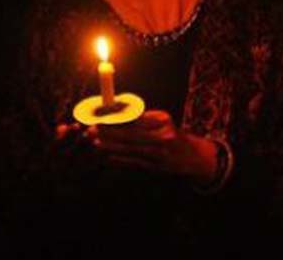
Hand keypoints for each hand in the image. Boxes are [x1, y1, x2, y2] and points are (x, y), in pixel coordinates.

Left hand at [88, 110, 218, 186]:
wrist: (192, 158)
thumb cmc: (171, 135)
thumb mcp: (162, 121)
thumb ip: (141, 118)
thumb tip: (114, 113)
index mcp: (162, 121)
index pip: (135, 118)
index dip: (115, 119)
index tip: (98, 118)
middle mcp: (162, 137)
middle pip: (130, 134)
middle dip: (108, 133)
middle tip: (90, 130)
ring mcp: (159, 154)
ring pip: (129, 150)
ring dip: (110, 148)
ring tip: (94, 144)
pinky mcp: (155, 168)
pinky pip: (133, 164)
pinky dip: (118, 161)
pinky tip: (106, 159)